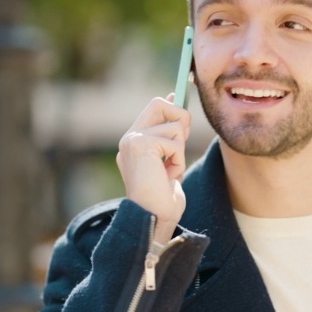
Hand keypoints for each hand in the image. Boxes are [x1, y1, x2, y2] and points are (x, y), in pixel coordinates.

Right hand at [116, 95, 190, 239]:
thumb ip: (172, 141)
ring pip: (175, 126)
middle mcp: (129, 139)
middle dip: (180, 118)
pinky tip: (168, 176)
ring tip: (170, 171)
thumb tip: (178, 114)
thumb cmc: (163, 199)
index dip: (170, 103)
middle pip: (160, 104)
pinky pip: (174, 142)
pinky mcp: (139, 145)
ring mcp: (132, 140)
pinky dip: (178, 160)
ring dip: (180, 151)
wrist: (153, 218)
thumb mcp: (170, 164)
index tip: (179, 93)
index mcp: (134, 143)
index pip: (153, 109)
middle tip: (182, 143)